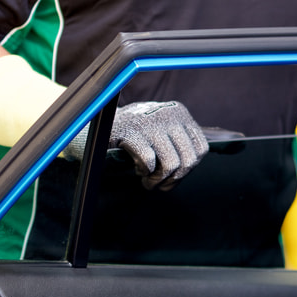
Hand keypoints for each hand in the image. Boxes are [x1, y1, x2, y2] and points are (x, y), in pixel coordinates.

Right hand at [65, 100, 208, 189]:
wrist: (95, 123)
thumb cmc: (132, 134)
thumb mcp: (160, 133)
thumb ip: (177, 145)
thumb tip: (188, 169)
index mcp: (179, 113)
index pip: (201, 149)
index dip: (188, 169)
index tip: (173, 176)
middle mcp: (168, 114)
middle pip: (188, 160)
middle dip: (173, 179)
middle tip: (158, 183)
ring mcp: (150, 122)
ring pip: (171, 164)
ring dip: (158, 179)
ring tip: (147, 180)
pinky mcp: (130, 131)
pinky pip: (149, 161)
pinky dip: (144, 171)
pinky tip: (137, 169)